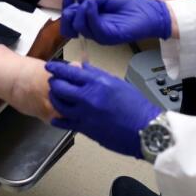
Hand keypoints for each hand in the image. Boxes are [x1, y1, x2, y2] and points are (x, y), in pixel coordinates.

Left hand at [47, 61, 161, 157]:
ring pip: (59, 104)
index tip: (50, 66)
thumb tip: (83, 67)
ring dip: (54, 98)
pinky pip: (64, 122)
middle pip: (59, 86)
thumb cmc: (137, 106)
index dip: (56, 68)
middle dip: (54, 82)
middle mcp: (88, 96)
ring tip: (55, 97)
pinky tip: (56, 117)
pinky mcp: (85, 128)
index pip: (69, 71)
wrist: (145, 129)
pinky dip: (58, 119)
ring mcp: (84, 113)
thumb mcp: (117, 83)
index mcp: (98, 82)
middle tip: (54, 82)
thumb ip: (98, 75)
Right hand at [60, 0, 171, 43]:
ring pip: (79, 26)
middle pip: (70, 25)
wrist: (148, 11)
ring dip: (81, 11)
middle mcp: (92, 29)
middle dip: (71, 10)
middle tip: (81, 1)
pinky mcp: (108, 36)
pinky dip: (90, 14)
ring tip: (91, 2)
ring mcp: (99, 34)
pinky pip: (93, 27)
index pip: (70, 17)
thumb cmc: (130, 4)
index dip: (66, 4)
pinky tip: (94, 4)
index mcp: (91, 19)